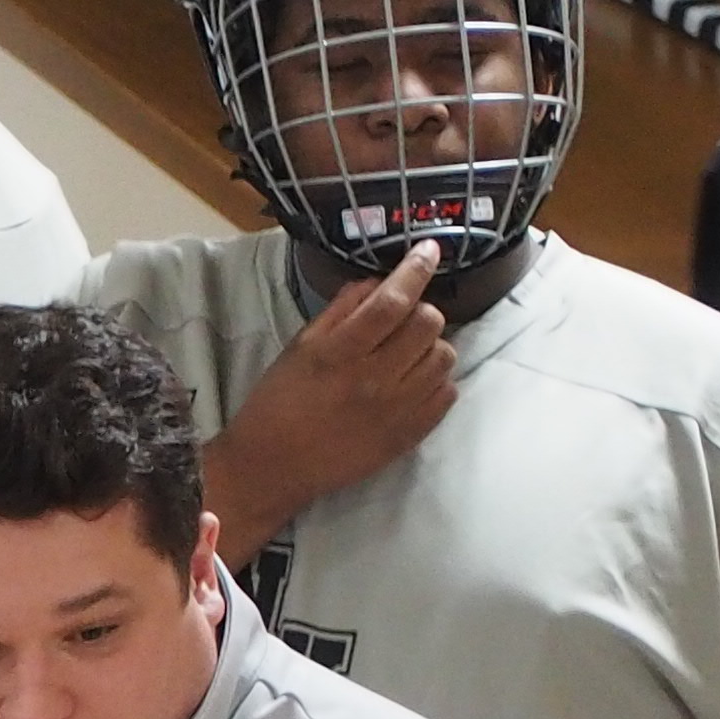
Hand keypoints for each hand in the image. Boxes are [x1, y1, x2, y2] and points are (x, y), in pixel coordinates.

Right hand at [200, 242, 452, 557]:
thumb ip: (340, 310)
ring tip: (406, 356)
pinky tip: (411, 383)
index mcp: (339, 353)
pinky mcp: (408, 436)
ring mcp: (395, 410)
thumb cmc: (278, 402)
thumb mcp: (299, 347)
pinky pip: (447, 394)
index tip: (428, 250)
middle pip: (429, 324)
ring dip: (430, 346)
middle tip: (402, 323)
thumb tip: (379, 282)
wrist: (272, 468)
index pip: (393, 301)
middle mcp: (372, 380)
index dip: (416, 269)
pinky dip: (436, 380)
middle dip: (421, 312)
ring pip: (445, 357)